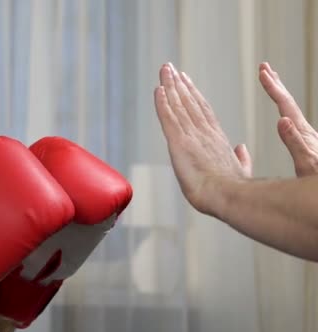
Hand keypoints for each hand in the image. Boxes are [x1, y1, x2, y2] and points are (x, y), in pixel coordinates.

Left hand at [154, 63, 251, 214]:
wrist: (228, 196)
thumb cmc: (234, 189)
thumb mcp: (240, 170)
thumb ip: (241, 159)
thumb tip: (242, 149)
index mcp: (216, 139)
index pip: (202, 111)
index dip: (192, 94)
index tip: (185, 80)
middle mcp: (204, 132)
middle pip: (188, 102)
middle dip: (178, 83)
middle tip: (169, 67)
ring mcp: (192, 135)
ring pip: (178, 105)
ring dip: (169, 86)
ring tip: (164, 70)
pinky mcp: (179, 142)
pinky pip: (168, 118)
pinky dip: (162, 103)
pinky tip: (157, 90)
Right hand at [259, 62, 317, 176]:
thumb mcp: (306, 164)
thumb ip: (295, 143)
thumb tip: (282, 119)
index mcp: (303, 134)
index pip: (285, 105)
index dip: (273, 88)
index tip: (263, 72)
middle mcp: (306, 132)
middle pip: (288, 102)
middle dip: (276, 84)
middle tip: (264, 67)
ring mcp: (307, 138)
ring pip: (291, 110)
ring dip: (280, 95)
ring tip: (272, 84)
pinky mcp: (307, 146)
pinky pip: (292, 122)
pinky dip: (284, 112)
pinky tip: (283, 117)